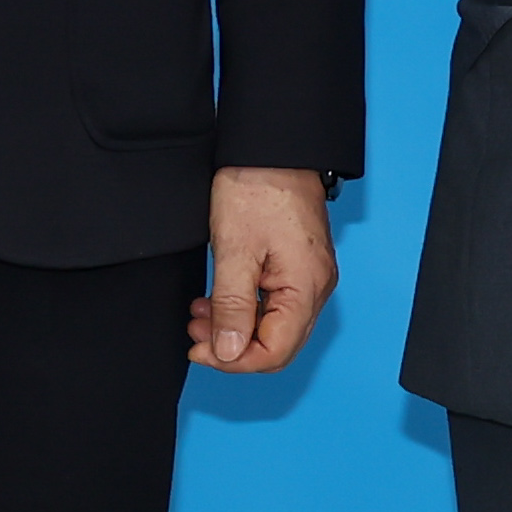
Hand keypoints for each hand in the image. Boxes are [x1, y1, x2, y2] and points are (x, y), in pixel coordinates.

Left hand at [193, 167, 336, 371]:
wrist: (273, 150)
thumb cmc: (257, 190)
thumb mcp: (234, 251)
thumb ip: (231, 307)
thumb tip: (228, 352)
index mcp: (306, 287)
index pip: (276, 352)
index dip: (234, 360)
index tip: (200, 350)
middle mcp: (317, 287)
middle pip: (279, 344)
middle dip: (233, 347)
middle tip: (195, 334)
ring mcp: (311, 277)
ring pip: (276, 327)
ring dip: (236, 329)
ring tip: (200, 314)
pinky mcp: (300, 267)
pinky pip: (276, 306)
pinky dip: (245, 310)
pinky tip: (218, 300)